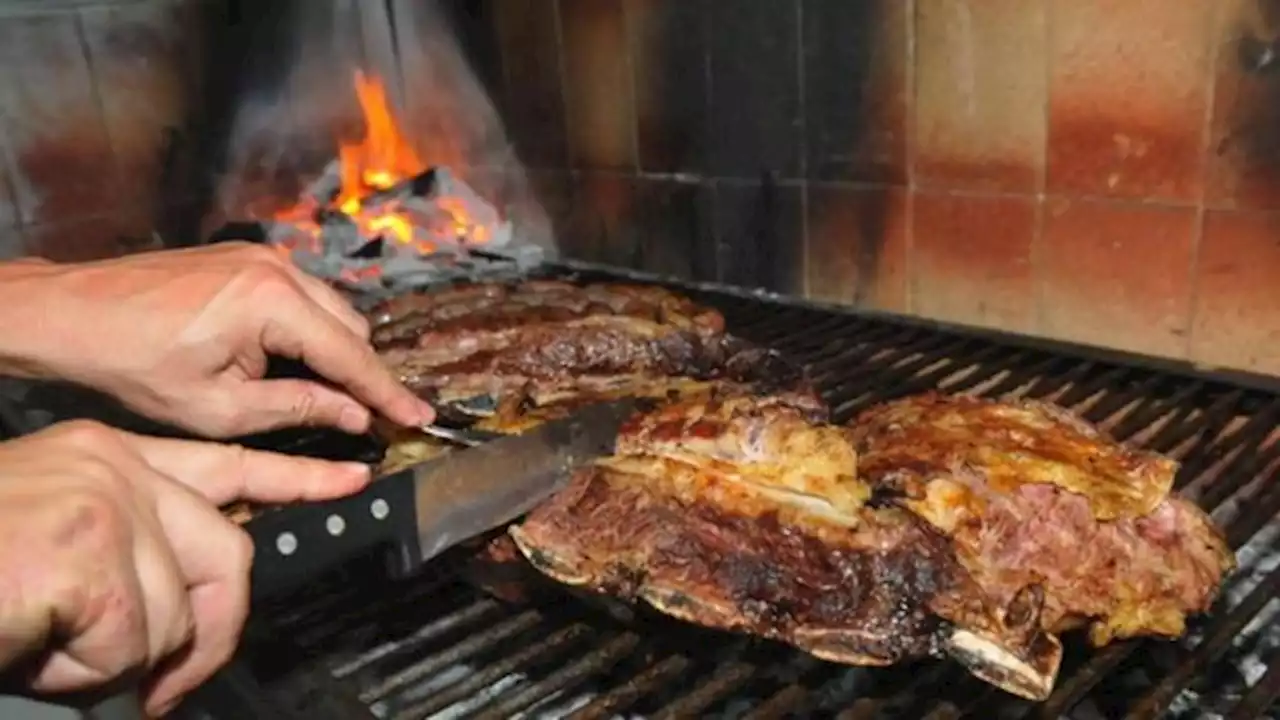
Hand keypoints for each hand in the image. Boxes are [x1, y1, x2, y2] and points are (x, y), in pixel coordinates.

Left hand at [0, 243, 433, 437]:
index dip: (388, 393)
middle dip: (360, 374)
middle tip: (366, 418)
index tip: (420, 418)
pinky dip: (307, 330)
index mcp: (274, 303)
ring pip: (330, 310)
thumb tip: (355, 416)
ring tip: (321, 395)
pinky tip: (286, 362)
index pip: (352, 356)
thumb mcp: (220, 407)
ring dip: (333, 352)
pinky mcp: (245, 257)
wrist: (69, 314)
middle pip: (351, 328)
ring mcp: (261, 257)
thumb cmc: (132, 364)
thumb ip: (298, 408)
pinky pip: (302, 296)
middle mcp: (278, 268)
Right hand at [0, 420, 371, 715]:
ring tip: (44, 654)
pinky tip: (28, 648)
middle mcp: (113, 462)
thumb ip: (129, 554)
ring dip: (113, 665)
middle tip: (165, 691)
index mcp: (107, 456)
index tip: (351, 478)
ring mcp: (103, 498)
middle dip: (209, 635)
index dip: (292, 479)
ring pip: (175, 613)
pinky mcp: (85, 546)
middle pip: (228, 553)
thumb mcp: (52, 549)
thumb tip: (184, 609)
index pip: (226, 464)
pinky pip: (133, 642)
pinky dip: (82, 675)